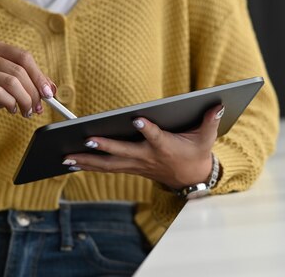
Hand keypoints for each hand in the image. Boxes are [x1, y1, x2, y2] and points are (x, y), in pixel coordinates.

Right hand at [0, 37, 54, 183]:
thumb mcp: (8, 84)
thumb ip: (29, 81)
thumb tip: (52, 88)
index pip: (24, 57)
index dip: (39, 75)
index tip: (49, 93)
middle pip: (19, 71)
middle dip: (33, 92)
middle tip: (38, 107)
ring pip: (12, 83)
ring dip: (24, 100)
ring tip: (26, 111)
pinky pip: (0, 93)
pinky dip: (11, 104)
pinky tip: (11, 110)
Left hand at [63, 105, 225, 188]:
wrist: (191, 179)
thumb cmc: (197, 153)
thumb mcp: (207, 138)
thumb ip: (211, 121)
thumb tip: (218, 104)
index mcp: (166, 146)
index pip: (156, 137)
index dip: (148, 129)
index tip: (137, 119)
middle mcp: (147, 157)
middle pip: (123, 153)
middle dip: (105, 148)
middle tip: (86, 141)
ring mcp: (137, 164)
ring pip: (109, 164)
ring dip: (87, 161)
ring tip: (66, 157)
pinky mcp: (131, 168)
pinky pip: (107, 168)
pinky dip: (89, 166)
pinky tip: (71, 163)